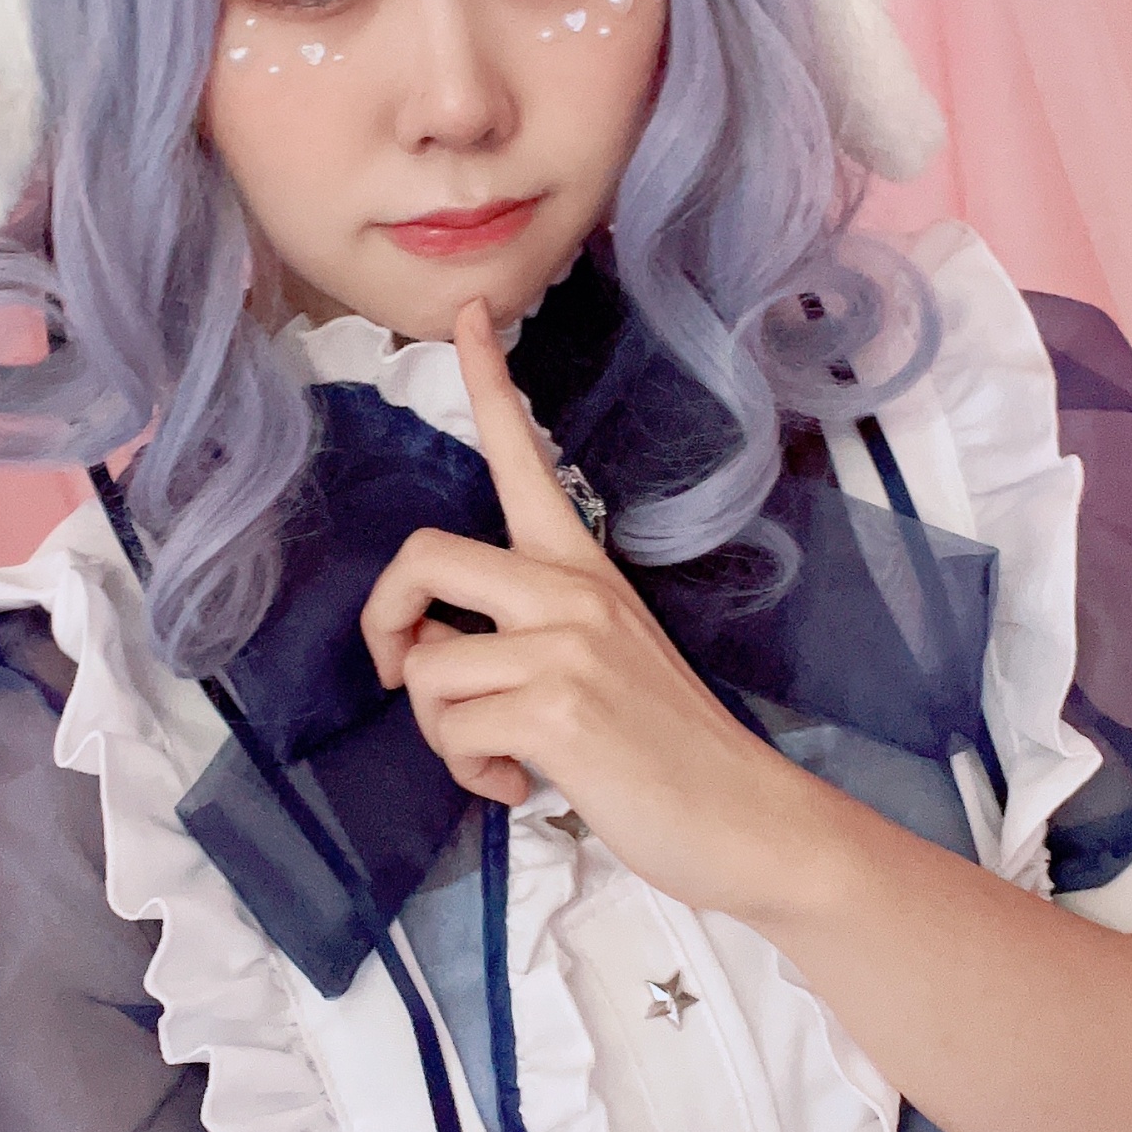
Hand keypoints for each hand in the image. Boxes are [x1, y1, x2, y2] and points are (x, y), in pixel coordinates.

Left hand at [360, 301, 811, 912]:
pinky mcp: (555, 709)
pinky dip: (469, 774)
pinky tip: (519, 785)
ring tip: (503, 758)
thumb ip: (526, 638)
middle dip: (385, 623)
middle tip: (404, 674)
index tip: (468, 313)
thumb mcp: (601, 663)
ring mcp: (564, 646)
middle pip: (423, 556)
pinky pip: (451, 732)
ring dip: (443, 735)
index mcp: (582, 570)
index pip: (526, 456)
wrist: (746, 818)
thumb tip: (436, 662)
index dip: (488, 382)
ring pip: (428, 669)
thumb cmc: (667, 750)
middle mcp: (571, 592)